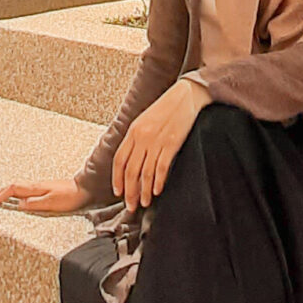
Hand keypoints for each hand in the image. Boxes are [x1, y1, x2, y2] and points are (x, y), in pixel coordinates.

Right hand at [0, 177, 90, 215]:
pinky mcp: (47, 188)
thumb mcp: (51, 203)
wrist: (85, 189)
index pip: (14, 189)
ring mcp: (42, 186)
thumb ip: (34, 204)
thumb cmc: (70, 197)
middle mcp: (37, 185)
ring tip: (2, 197)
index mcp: (36, 188)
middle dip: (2, 192)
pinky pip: (27, 189)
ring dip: (9, 191)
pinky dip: (18, 192)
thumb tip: (18, 204)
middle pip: (15, 186)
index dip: (2, 195)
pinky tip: (20, 196)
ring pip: (20, 187)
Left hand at [112, 79, 207, 212]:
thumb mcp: (144, 121)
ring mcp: (156, 141)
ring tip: (144, 202)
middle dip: (129, 191)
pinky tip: (157, 191)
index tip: (118, 192)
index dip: (117, 179)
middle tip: (130, 205)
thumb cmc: (165, 109)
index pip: (119, 160)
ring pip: (145, 172)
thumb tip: (130, 160)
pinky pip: (161, 167)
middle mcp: (141, 137)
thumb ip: (136, 138)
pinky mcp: (171, 143)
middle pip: (131, 170)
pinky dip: (158, 181)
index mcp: (132, 131)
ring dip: (144, 191)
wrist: (185, 96)